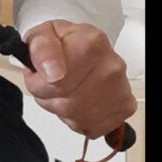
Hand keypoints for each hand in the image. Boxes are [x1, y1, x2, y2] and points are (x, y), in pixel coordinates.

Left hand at [21, 19, 137, 139]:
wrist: (83, 46)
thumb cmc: (62, 42)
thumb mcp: (41, 34)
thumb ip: (41, 48)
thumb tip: (53, 73)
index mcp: (91, 43)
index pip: (54, 82)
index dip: (37, 82)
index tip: (39, 74)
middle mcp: (111, 66)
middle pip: (66, 104)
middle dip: (48, 97)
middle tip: (48, 82)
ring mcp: (121, 88)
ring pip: (76, 117)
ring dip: (62, 109)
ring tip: (63, 89)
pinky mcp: (124, 108)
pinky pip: (90, 127)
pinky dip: (78, 119)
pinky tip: (78, 100)